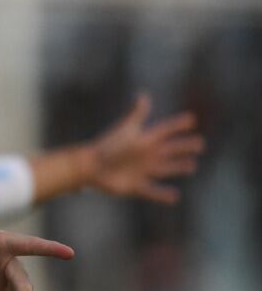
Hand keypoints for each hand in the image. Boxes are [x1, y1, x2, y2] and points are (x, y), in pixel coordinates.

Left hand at [89, 94, 204, 203]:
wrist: (90, 167)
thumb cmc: (109, 146)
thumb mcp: (126, 129)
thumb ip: (136, 113)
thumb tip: (144, 95)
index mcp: (145, 140)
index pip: (165, 130)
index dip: (177, 125)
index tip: (191, 119)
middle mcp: (145, 155)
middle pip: (170, 150)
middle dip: (184, 147)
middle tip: (199, 144)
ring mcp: (141, 171)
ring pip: (165, 169)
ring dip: (178, 167)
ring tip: (192, 165)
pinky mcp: (135, 186)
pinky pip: (152, 191)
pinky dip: (162, 195)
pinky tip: (175, 196)